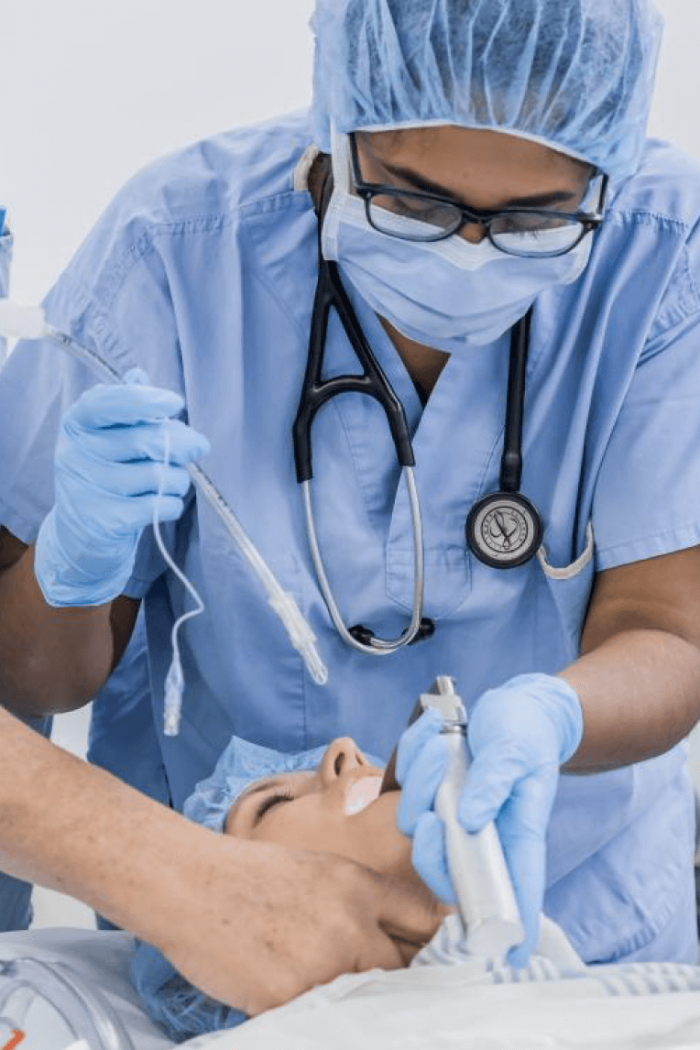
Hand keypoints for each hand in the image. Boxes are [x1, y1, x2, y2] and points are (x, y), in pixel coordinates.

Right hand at [34, 370, 209, 606]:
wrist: (79, 536)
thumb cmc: (102, 477)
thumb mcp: (105, 438)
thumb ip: (123, 407)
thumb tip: (139, 374)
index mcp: (76, 424)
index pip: (109, 402)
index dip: (146, 400)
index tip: (175, 403)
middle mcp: (75, 453)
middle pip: (147, 439)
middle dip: (183, 443)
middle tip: (198, 447)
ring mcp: (87, 489)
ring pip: (159, 475)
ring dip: (179, 479)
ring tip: (173, 482)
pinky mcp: (104, 521)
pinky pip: (159, 506)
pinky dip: (172, 505)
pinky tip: (166, 504)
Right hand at [155, 837, 445, 1015]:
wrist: (190, 884)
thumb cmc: (248, 876)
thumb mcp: (315, 869)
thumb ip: (359, 899)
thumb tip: (398, 932)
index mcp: (357, 885)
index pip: (424, 919)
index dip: (435, 940)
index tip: (439, 953)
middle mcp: (349, 924)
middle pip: (402, 967)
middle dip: (394, 975)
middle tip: (379, 978)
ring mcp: (322, 965)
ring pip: (365, 997)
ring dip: (356, 995)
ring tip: (326, 978)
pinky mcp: (291, 999)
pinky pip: (322, 1016)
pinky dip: (315, 1011)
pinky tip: (294, 990)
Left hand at [395, 673, 582, 965]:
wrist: (517, 706)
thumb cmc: (526, 733)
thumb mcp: (517, 751)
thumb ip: (495, 783)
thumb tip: (469, 820)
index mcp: (515, 836)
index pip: (512, 892)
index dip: (509, 928)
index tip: (506, 959)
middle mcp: (481, 832)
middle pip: (442, 866)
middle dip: (428, 841)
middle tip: (431, 810)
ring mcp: (452, 811)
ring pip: (415, 818)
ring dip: (421, 779)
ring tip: (445, 745)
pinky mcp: (433, 789)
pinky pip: (405, 781)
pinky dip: (413, 755)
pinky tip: (434, 733)